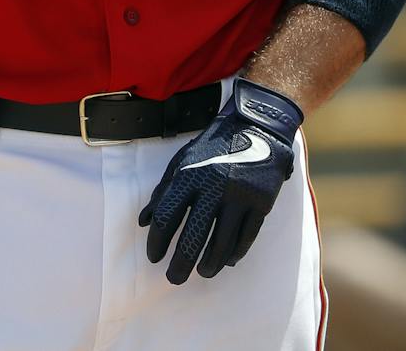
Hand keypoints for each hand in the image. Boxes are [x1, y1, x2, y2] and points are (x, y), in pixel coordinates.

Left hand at [139, 78, 302, 284]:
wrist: (256, 126)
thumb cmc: (214, 145)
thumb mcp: (183, 159)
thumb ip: (162, 190)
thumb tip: (143, 222)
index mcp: (190, 175)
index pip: (167, 217)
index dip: (157, 242)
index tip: (154, 257)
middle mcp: (214, 187)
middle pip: (194, 237)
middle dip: (181, 264)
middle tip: (174, 278)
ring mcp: (240, 196)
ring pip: (222, 243)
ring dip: (209, 264)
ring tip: (202, 273)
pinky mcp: (261, 202)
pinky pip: (246, 238)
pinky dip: (235, 253)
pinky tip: (227, 261)